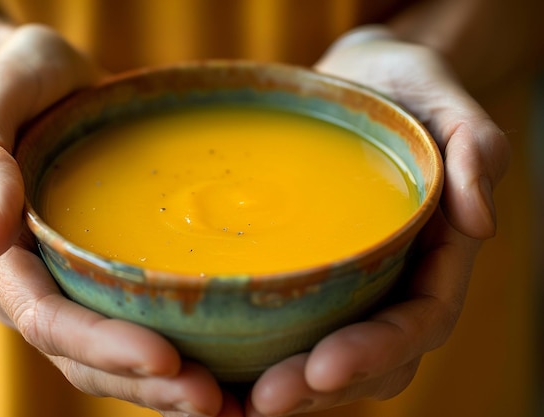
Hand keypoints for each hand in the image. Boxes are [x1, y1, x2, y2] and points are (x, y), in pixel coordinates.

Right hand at [0, 24, 241, 416]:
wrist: (41, 84)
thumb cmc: (15, 85)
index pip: (45, 317)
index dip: (102, 346)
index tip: (167, 360)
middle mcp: (27, 283)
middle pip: (81, 356)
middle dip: (145, 383)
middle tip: (213, 400)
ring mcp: (63, 285)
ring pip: (106, 359)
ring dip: (162, 387)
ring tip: (225, 404)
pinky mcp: (97, 278)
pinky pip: (129, 329)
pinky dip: (167, 359)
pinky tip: (219, 369)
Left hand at [246, 26, 509, 415]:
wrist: (361, 86)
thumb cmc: (405, 94)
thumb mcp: (446, 105)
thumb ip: (475, 152)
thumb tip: (480, 222)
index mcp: (436, 255)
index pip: (418, 321)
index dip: (375, 353)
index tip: (323, 369)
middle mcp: (396, 283)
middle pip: (372, 361)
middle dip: (320, 390)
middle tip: (262, 401)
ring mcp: (355, 287)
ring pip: (333, 362)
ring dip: (291, 391)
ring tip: (234, 404)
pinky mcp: (316, 280)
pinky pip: (297, 331)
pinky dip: (265, 359)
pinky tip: (223, 372)